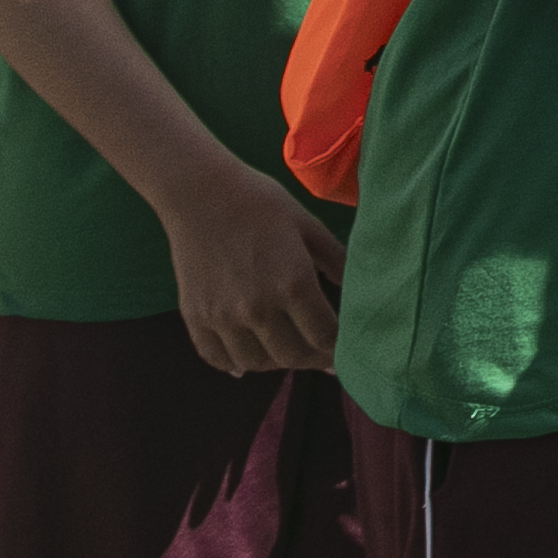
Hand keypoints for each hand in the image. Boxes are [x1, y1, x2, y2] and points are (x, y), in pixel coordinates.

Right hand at [161, 163, 345, 375]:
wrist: (199, 192)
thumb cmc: (259, 202)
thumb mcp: (308, 225)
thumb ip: (336, 261)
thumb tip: (361, 291)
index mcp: (292, 283)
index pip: (323, 336)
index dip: (340, 350)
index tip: (346, 350)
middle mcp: (257, 307)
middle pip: (292, 356)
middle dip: (312, 359)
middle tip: (321, 354)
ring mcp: (222, 316)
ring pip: (256, 363)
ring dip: (276, 362)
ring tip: (288, 351)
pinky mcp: (195, 317)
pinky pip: (217, 357)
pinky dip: (234, 366)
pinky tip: (247, 363)